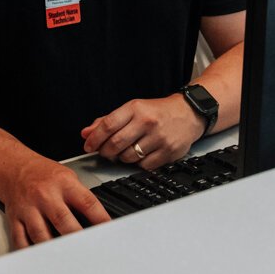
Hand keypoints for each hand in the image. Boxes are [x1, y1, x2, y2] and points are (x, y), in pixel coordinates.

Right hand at [0, 155, 110, 248]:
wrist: (15, 168)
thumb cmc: (44, 175)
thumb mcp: (67, 177)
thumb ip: (80, 197)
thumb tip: (98, 222)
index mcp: (63, 184)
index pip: (87, 203)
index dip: (100, 219)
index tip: (108, 233)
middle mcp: (45, 196)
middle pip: (63, 220)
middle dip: (76, 237)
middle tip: (87, 252)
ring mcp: (29, 208)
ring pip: (40, 233)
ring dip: (52, 248)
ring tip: (65, 261)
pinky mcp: (15, 219)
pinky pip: (20, 239)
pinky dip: (28, 252)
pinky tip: (38, 259)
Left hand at [80, 95, 203, 170]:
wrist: (188, 113)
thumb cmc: (157, 112)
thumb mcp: (132, 109)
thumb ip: (107, 121)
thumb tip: (86, 133)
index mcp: (135, 108)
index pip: (108, 125)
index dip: (94, 138)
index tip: (88, 145)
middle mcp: (147, 122)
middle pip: (115, 144)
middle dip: (105, 152)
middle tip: (105, 152)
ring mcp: (158, 137)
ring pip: (128, 157)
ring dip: (122, 158)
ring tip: (125, 151)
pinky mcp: (168, 151)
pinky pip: (144, 165)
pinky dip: (138, 163)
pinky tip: (141, 155)